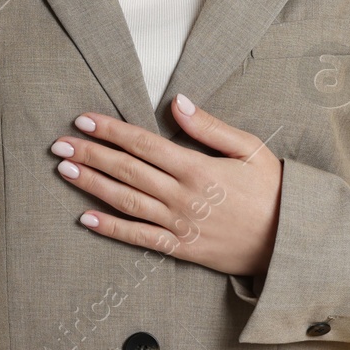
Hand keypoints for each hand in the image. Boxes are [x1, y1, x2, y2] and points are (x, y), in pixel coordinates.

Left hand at [51, 95, 283, 279]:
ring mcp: (179, 224)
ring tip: (65, 172)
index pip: (143, 143)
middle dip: (90, 154)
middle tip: (59, 144)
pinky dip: (111, 228)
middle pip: (126, 170)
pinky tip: (86, 218)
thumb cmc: (273, 190)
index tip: (83, 120)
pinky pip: (140, 238)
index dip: (110, 130)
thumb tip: (176, 101)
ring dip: (92, 185)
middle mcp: (182, 195)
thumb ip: (209, 126)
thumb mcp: (249, 148)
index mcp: (197, 167)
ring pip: (126, 201)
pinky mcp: (181, 248)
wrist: (290, 242)